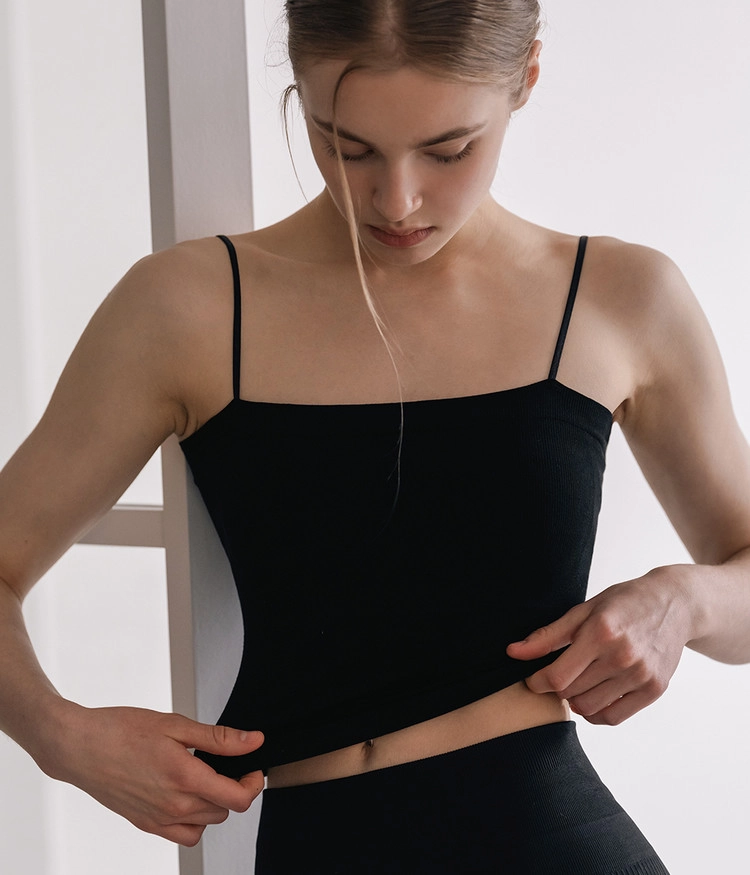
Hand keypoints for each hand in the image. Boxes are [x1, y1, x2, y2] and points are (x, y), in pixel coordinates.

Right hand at [40, 705, 263, 846]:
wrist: (80, 747)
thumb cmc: (122, 730)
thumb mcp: (176, 725)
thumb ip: (219, 738)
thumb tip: (253, 741)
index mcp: (185, 778)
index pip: (238, 799)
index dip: (253, 783)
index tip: (251, 767)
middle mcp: (174, 805)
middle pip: (224, 811)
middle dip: (233, 787)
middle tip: (226, 762)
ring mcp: (158, 819)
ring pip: (206, 824)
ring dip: (214, 804)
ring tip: (204, 776)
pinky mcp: (144, 824)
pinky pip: (183, 835)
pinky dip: (193, 820)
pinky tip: (186, 795)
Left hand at [506, 567, 692, 724]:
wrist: (675, 604)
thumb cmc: (623, 602)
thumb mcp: (584, 609)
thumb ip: (548, 635)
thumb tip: (513, 653)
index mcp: (601, 632)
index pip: (557, 676)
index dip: (537, 682)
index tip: (533, 678)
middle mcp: (622, 656)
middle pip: (571, 693)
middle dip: (555, 687)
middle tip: (556, 675)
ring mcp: (641, 675)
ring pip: (589, 708)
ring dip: (574, 700)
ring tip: (576, 682)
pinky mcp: (654, 689)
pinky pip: (613, 717)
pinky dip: (596, 712)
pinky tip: (593, 694)